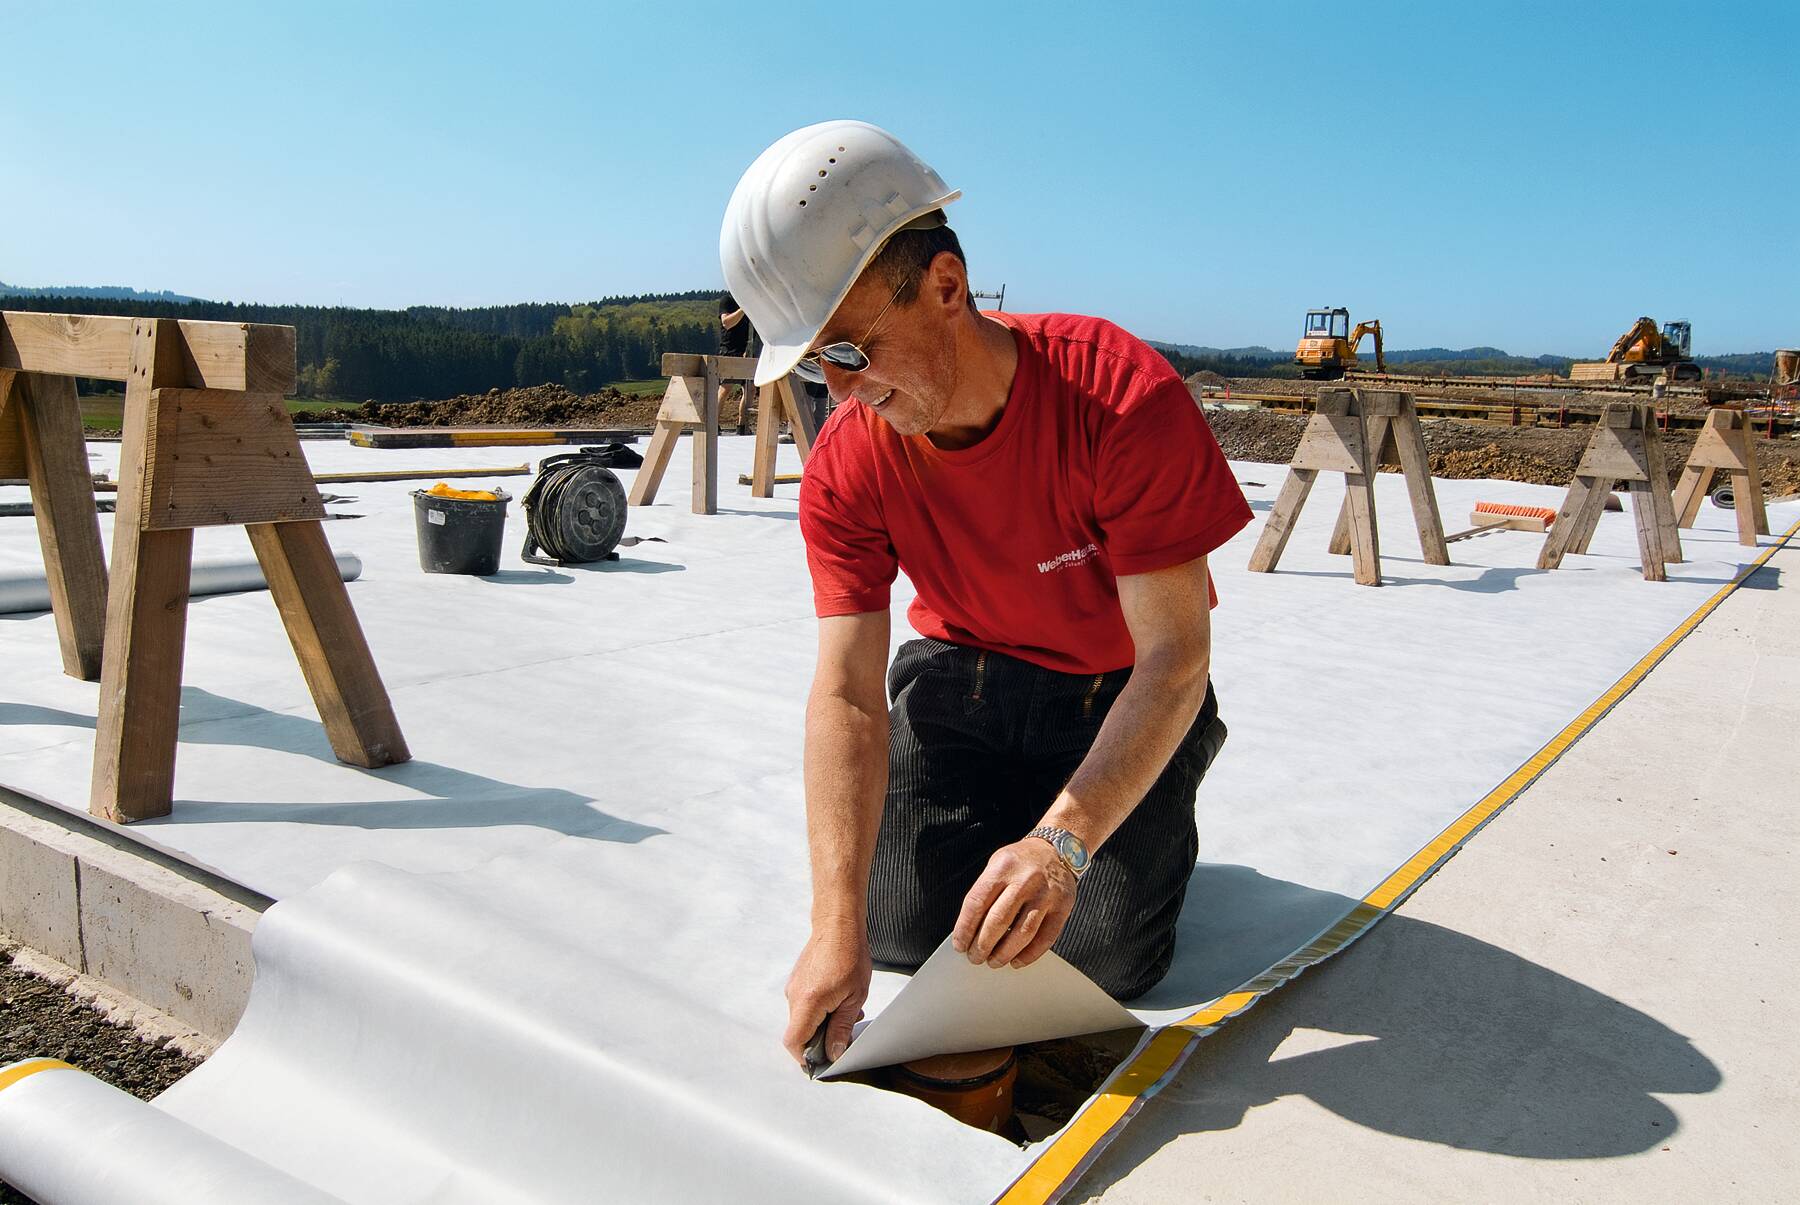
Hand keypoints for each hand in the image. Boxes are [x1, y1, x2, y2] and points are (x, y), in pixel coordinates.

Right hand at [783, 922, 870, 1066]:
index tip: (821, 1062)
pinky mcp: (797, 981)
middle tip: (845, 1032)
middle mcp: (794, 996)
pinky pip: (803, 1005)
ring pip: (803, 1019)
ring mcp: (793, 987)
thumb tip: (833, 1053)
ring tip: (847, 1010)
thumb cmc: (849, 956)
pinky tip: (838, 1000)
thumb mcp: (854, 997)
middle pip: (799, 1032)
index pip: (794, 1041)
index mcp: (808, 1002)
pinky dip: (819, 1010)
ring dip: (822, 1023)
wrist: (838, 926)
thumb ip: (841, 1028)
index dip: (805, 1057)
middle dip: (820, 1039)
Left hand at [952, 838, 1076, 969]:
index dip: (965, 928)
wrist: (1056, 850)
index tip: (960, 944)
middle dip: (982, 945)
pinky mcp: (1063, 907)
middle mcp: (1025, 880)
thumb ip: (985, 893)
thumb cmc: (1020, 862)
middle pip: (998, 921)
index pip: (977, 902)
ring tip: (994, 961)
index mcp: (1003, 867)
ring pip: (1022, 933)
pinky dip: (1029, 954)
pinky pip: (1046, 938)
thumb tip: (969, 931)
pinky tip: (1017, 960)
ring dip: (1004, 953)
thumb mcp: (997, 865)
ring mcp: (1046, 894)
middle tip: (975, 957)